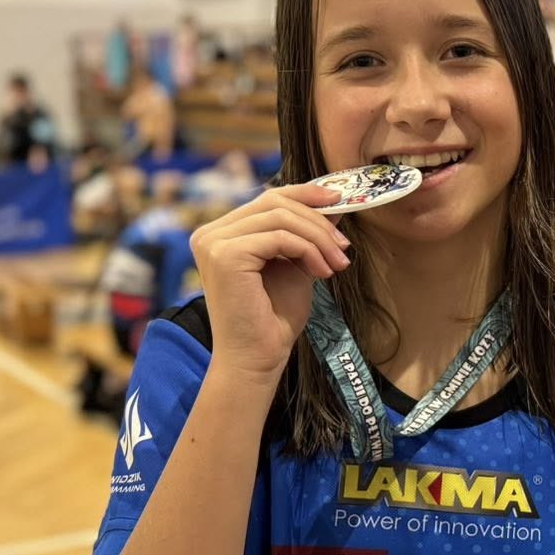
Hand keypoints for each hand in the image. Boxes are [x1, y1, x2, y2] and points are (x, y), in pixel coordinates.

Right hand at [189, 182, 351, 381]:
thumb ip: (306, 234)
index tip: (339, 201)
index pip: (267, 198)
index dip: (305, 194)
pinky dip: (308, 251)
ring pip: (280, 217)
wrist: (256, 360)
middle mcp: (210, 233)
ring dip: (318, 239)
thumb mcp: (296, 265)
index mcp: (221, 233)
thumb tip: (333, 205)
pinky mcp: (224, 255)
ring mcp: (213, 242)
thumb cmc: (273, 320)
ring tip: (338, 264)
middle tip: (344, 247)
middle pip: (274, 203)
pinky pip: (280, 237)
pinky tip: (322, 273)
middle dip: (317, 221)